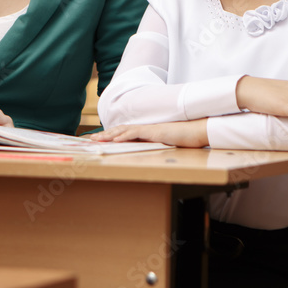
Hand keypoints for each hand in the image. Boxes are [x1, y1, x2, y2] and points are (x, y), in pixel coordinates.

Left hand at [89, 120, 208, 147]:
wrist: (197, 132)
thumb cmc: (184, 140)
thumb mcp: (166, 146)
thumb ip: (155, 147)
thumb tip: (145, 158)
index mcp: (146, 133)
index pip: (123, 134)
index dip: (110, 137)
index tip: (98, 141)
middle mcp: (144, 129)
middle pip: (119, 131)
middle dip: (104, 136)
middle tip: (90, 141)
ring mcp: (148, 129)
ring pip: (123, 131)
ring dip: (109, 135)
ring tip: (96, 140)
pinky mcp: (153, 132)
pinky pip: (135, 133)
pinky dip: (123, 136)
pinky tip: (115, 139)